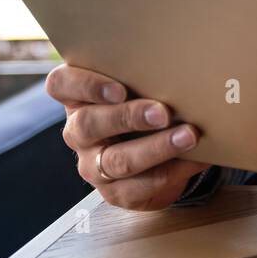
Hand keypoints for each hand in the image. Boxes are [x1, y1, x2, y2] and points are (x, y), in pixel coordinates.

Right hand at [46, 64, 210, 211]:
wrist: (152, 151)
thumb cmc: (141, 102)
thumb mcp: (136, 85)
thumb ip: (143, 73)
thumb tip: (180, 65)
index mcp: (76, 96)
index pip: (61, 84)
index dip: (86, 86)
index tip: (120, 89)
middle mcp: (78, 131)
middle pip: (89, 124)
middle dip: (128, 118)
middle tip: (162, 112)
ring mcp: (92, 165)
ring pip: (116, 161)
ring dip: (155, 148)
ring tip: (187, 136)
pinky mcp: (114, 192)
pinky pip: (139, 187)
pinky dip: (173, 170)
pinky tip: (195, 157)